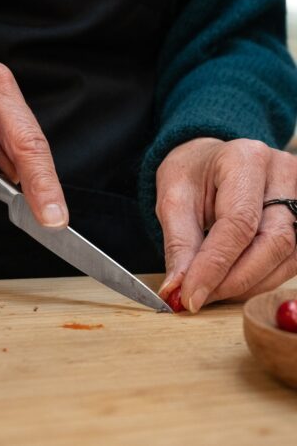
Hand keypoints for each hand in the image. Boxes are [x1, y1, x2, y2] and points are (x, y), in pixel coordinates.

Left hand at [155, 137, 296, 311]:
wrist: (209, 160)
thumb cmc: (191, 175)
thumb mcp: (173, 200)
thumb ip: (179, 245)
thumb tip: (178, 290)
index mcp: (245, 160)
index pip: (239, 223)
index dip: (215, 265)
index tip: (190, 296)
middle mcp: (283, 172)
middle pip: (273, 241)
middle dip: (236, 280)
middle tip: (200, 299)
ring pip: (287, 256)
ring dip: (249, 284)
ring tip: (211, 291)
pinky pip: (291, 259)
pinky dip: (260, 279)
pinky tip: (232, 282)